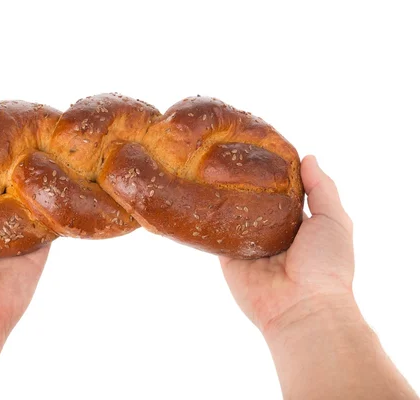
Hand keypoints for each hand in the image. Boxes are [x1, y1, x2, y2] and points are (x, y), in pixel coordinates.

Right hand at [220, 155, 354, 334]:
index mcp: (299, 226)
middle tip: (229, 157)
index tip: (260, 152)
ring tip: (209, 169)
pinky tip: (197, 197)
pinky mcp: (228, 259)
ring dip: (224, 199)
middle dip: (245, 184)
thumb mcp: (334, 219)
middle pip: (254, 203)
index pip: (283, 194)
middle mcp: (272, 235)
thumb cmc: (326, 265)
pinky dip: (207, 222)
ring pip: (233, 217)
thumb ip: (321, 188)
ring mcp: (248, 248)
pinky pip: (215, 237)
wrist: (302, 308)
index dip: (274, 175)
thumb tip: (307, 158)